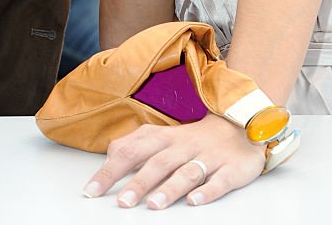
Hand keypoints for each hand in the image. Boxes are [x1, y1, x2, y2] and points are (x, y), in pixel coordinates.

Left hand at [83, 114, 265, 208]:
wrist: (239, 126)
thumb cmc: (192, 139)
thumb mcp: (160, 136)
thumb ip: (134, 145)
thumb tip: (108, 157)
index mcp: (162, 137)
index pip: (131, 151)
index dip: (110, 170)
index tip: (92, 190)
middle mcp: (183, 146)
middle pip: (158, 162)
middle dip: (139, 182)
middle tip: (122, 203)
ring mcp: (208, 157)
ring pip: (186, 172)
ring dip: (170, 188)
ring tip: (154, 205)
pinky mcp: (230, 169)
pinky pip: (219, 181)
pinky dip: (207, 191)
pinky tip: (194, 201)